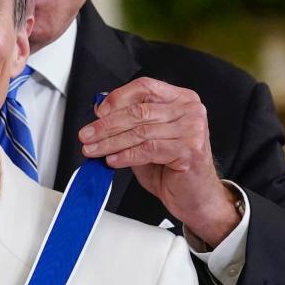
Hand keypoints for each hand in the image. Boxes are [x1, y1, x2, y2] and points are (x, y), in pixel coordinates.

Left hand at [79, 77, 239, 246]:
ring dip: (111, 142)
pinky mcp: (189, 149)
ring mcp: (192, 129)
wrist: (197, 197)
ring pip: (140, 132)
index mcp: (181, 99)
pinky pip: (148, 149)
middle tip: (87, 134)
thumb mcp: (148, 139)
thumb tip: (100, 112)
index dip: (118, 98)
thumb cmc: (174, 168)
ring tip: (94, 149)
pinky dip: (126, 155)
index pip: (145, 87)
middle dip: (106, 125)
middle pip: (139, 111)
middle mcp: (190, 110)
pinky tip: (112, 160)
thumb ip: (130, 124)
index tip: (98, 112)